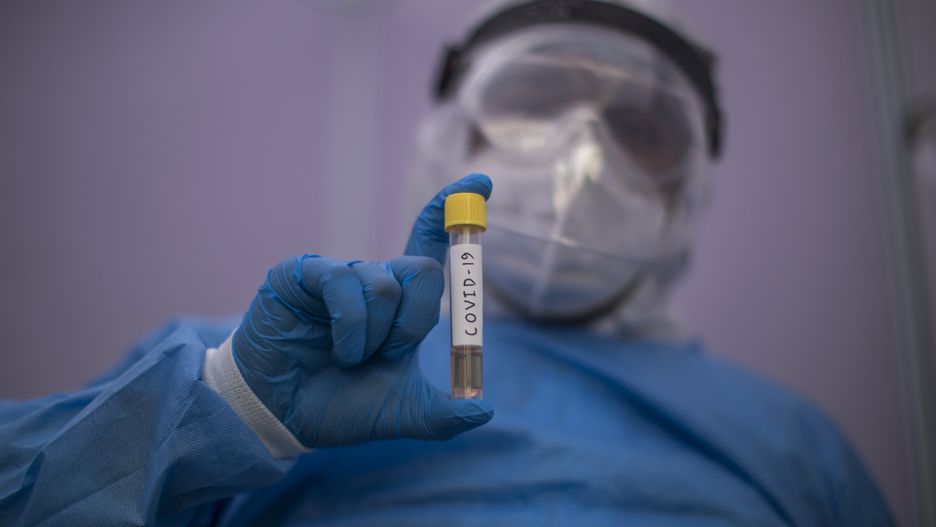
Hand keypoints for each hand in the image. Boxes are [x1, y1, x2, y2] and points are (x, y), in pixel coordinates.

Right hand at [231, 173, 493, 447]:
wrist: (284, 419)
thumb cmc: (340, 407)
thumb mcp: (401, 414)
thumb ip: (443, 415)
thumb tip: (483, 413)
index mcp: (400, 302)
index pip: (431, 244)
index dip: (453, 208)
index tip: (482, 179)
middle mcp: (372, 280)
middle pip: (423, 267)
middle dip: (415, 321)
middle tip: (388, 354)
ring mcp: (337, 274)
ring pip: (385, 285)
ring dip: (374, 336)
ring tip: (349, 359)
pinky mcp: (301, 274)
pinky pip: (344, 283)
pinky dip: (351, 327)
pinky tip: (337, 352)